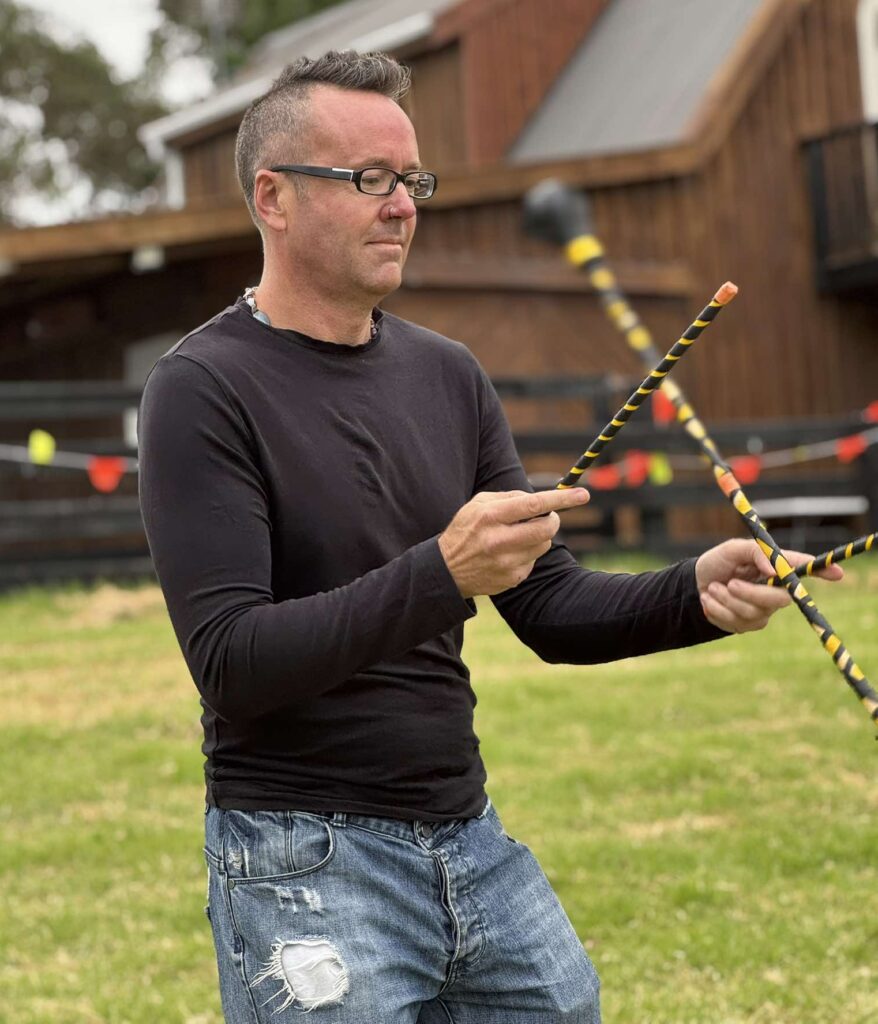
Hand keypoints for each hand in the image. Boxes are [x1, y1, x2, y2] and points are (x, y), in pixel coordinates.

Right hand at [439, 488, 589, 597]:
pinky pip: (534, 561)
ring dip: (538, 537)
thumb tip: (539, 499)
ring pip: (543, 545)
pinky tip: (508, 554)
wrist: (447, 570)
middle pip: (546, 528)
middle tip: (546, 517)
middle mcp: (499, 540)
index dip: (561, 499)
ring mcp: (507, 562)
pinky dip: (527, 554)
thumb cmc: (465, 530)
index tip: (582, 494)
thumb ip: (509, 497)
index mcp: (491, 516)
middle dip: (552, 520)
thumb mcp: (478, 504)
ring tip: (518, 536)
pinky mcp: (512, 579)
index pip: (534, 505)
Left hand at [694, 538, 843, 633]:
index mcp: (774, 568)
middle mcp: (774, 590)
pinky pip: (737, 623)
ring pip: (753, 613)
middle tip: (729, 583)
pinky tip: (710, 601)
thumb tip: (772, 568)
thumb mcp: (732, 549)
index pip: (802, 569)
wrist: (694, 584)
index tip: (838, 574)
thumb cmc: (717, 563)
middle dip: (750, 593)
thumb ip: (754, 553)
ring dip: (726, 599)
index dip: (822, 571)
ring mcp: (763, 611)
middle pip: (779, 600)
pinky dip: (717, 609)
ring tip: (713, 588)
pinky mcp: (747, 625)